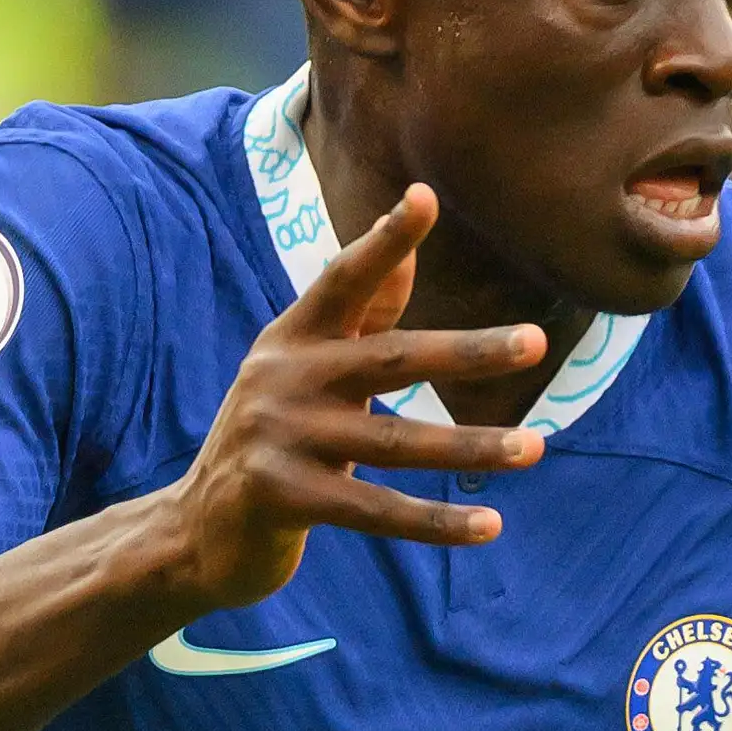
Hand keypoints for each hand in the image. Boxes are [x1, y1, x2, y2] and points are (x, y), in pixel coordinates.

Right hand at [161, 184, 549, 610]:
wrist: (196, 530)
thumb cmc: (273, 441)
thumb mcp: (304, 370)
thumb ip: (358, 318)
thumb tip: (410, 250)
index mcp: (292, 338)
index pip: (344, 279)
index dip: (384, 241)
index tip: (425, 200)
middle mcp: (284, 378)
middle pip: (391, 359)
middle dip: (467, 351)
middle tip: (535, 342)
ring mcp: (281, 438)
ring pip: (395, 442)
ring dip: (470, 445)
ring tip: (533, 447)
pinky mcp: (284, 498)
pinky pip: (377, 512)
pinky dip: (436, 522)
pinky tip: (489, 525)